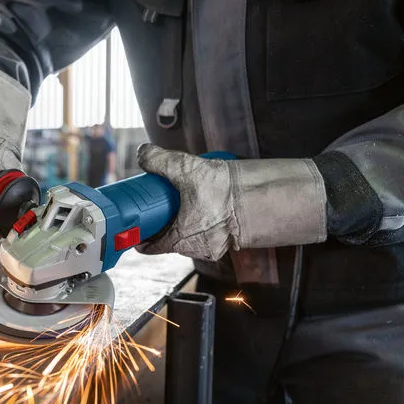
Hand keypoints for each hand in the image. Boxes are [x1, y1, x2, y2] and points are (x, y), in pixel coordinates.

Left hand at [136, 144, 327, 260]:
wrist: (266, 196)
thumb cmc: (227, 191)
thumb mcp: (186, 169)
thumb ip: (160, 160)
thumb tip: (144, 154)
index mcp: (181, 239)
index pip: (151, 247)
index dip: (140, 236)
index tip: (137, 225)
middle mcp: (197, 249)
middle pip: (170, 240)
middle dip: (163, 224)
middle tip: (159, 206)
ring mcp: (215, 247)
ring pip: (190, 236)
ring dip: (185, 221)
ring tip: (184, 201)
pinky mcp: (231, 240)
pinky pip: (209, 233)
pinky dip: (203, 221)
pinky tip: (205, 204)